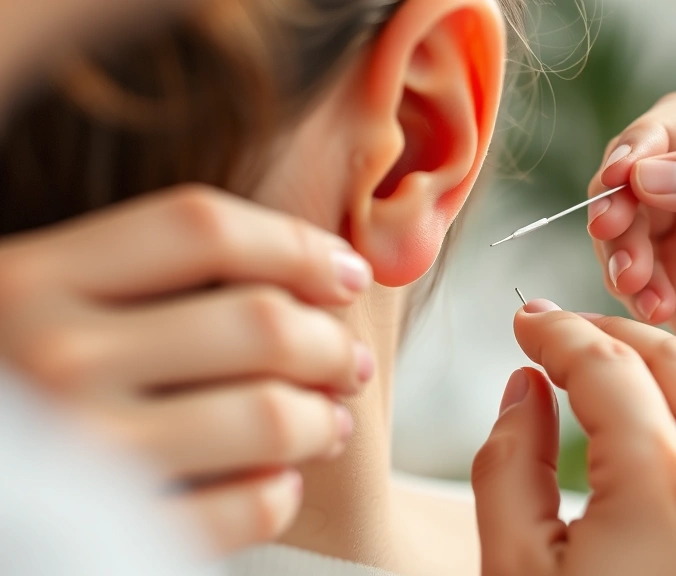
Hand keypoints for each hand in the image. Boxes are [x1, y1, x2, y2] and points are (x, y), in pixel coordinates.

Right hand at [0, 185, 373, 553]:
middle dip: (332, 343)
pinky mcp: (113, 533)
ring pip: (271, 415)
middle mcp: (52, 358)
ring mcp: (83, 454)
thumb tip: (310, 260)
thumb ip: (133, 272)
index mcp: (31, 279)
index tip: (347, 273)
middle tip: (351, 364)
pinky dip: (280, 493)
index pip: (202, 229)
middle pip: (259, 322)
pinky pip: (248, 506)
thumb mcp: (32, 304)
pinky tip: (278, 482)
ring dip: (324, 419)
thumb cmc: (9, 382)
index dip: (297, 245)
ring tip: (331, 423)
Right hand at [472, 300, 675, 575]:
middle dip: (612, 335)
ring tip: (624, 378)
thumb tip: (525, 386)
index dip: (555, 332)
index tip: (528, 322)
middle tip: (567, 338)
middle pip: (672, 357)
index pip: (600, 362)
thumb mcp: (519, 572)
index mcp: (661, 484)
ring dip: (674, 370)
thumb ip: (508, 463)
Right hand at [587, 92, 675, 436]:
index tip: (621, 175)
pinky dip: (630, 288)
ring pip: (624, 221)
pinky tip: (656, 310)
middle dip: (618, 199)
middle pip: (638, 169)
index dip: (643, 139)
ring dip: (619, 249)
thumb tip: (649, 171)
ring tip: (636, 285)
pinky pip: (627, 271)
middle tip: (610, 232)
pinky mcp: (670, 285)